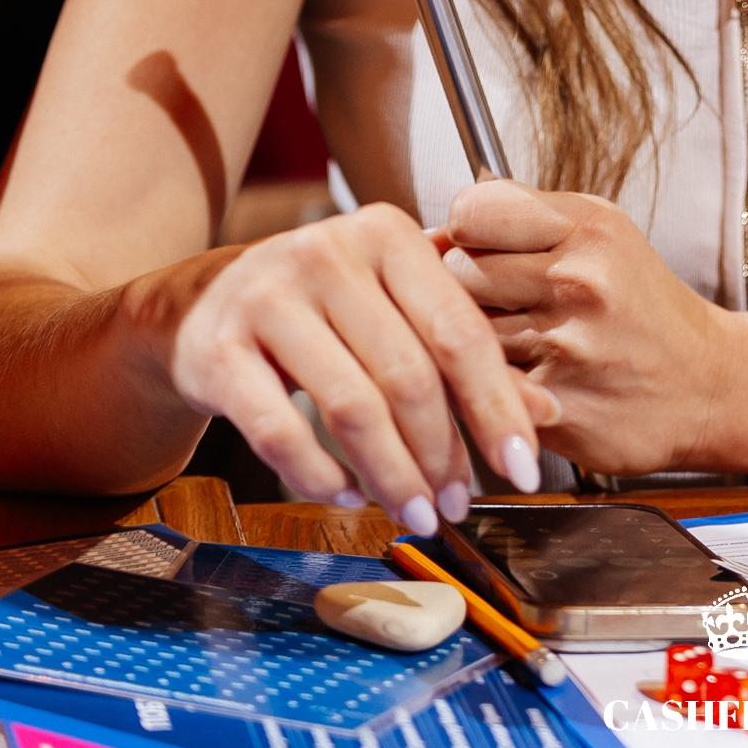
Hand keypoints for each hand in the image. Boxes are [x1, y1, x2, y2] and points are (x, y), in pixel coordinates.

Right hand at [143, 203, 562, 530]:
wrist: (203, 302)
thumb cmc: (322, 306)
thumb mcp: (393, 305)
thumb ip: (462, 351)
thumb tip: (544, 415)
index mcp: (386, 233)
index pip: (458, 330)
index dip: (496, 406)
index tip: (523, 468)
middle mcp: (328, 252)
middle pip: (407, 374)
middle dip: (442, 454)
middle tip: (458, 506)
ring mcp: (267, 297)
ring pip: (350, 407)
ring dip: (392, 476)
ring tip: (416, 514)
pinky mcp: (219, 348)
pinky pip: (281, 430)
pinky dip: (321, 476)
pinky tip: (348, 496)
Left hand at [443, 182, 747, 476]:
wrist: (710, 385)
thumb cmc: (643, 306)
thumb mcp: (601, 234)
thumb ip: (521, 219)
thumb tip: (431, 231)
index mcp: (588, 228)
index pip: (473, 210)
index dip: (461, 231)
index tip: (471, 246)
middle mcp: (579, 281)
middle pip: (456, 274)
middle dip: (460, 290)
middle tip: (494, 302)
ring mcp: (567, 347)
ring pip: (462, 336)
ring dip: (471, 345)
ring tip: (514, 343)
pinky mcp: (556, 407)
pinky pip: (481, 392)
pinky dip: (485, 391)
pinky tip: (517, 384)